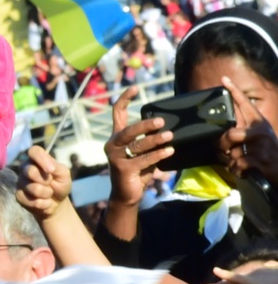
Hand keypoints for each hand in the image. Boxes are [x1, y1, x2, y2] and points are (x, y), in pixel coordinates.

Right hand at [17, 146, 70, 221]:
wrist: (57, 203)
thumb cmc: (60, 184)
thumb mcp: (64, 174)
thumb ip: (57, 167)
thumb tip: (49, 168)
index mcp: (36, 159)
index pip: (34, 151)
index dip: (41, 159)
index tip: (51, 170)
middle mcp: (25, 168)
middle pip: (30, 171)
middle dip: (45, 180)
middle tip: (51, 183)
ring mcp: (20, 182)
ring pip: (32, 188)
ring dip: (46, 193)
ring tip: (49, 193)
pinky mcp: (19, 196)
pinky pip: (29, 200)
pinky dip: (42, 203)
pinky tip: (45, 202)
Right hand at [105, 86, 172, 206]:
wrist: (126, 195)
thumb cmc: (137, 171)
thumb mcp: (142, 153)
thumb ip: (149, 141)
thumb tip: (168, 129)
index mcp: (117, 137)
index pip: (117, 113)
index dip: (125, 99)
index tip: (135, 88)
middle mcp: (113, 144)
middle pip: (128, 129)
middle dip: (145, 124)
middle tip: (161, 121)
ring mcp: (116, 157)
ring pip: (137, 145)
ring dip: (155, 140)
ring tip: (170, 136)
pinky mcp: (123, 169)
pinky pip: (143, 159)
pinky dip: (158, 155)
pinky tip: (169, 151)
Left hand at [218, 76, 277, 183]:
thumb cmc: (266, 153)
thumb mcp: (256, 138)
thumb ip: (241, 130)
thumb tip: (221, 131)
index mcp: (259, 123)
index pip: (245, 104)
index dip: (234, 91)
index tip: (224, 79)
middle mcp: (261, 131)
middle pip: (231, 133)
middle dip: (223, 144)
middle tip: (223, 150)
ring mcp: (262, 146)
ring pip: (233, 151)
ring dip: (231, 161)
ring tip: (237, 162)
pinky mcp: (261, 160)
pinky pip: (238, 164)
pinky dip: (236, 170)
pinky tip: (242, 171)